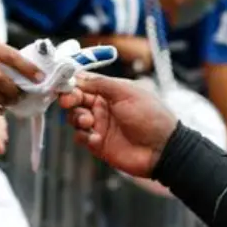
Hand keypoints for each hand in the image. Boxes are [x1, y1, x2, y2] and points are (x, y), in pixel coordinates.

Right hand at [58, 72, 178, 177]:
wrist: (163, 149)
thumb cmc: (151, 117)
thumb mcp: (127, 93)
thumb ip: (101, 84)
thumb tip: (79, 77)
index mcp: (111, 92)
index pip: (84, 83)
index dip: (72, 83)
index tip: (63, 84)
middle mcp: (104, 108)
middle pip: (75, 99)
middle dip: (69, 99)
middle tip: (69, 101)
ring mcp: (100, 125)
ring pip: (74, 117)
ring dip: (77, 117)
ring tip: (89, 121)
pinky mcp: (98, 144)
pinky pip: (80, 137)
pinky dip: (84, 136)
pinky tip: (96, 138)